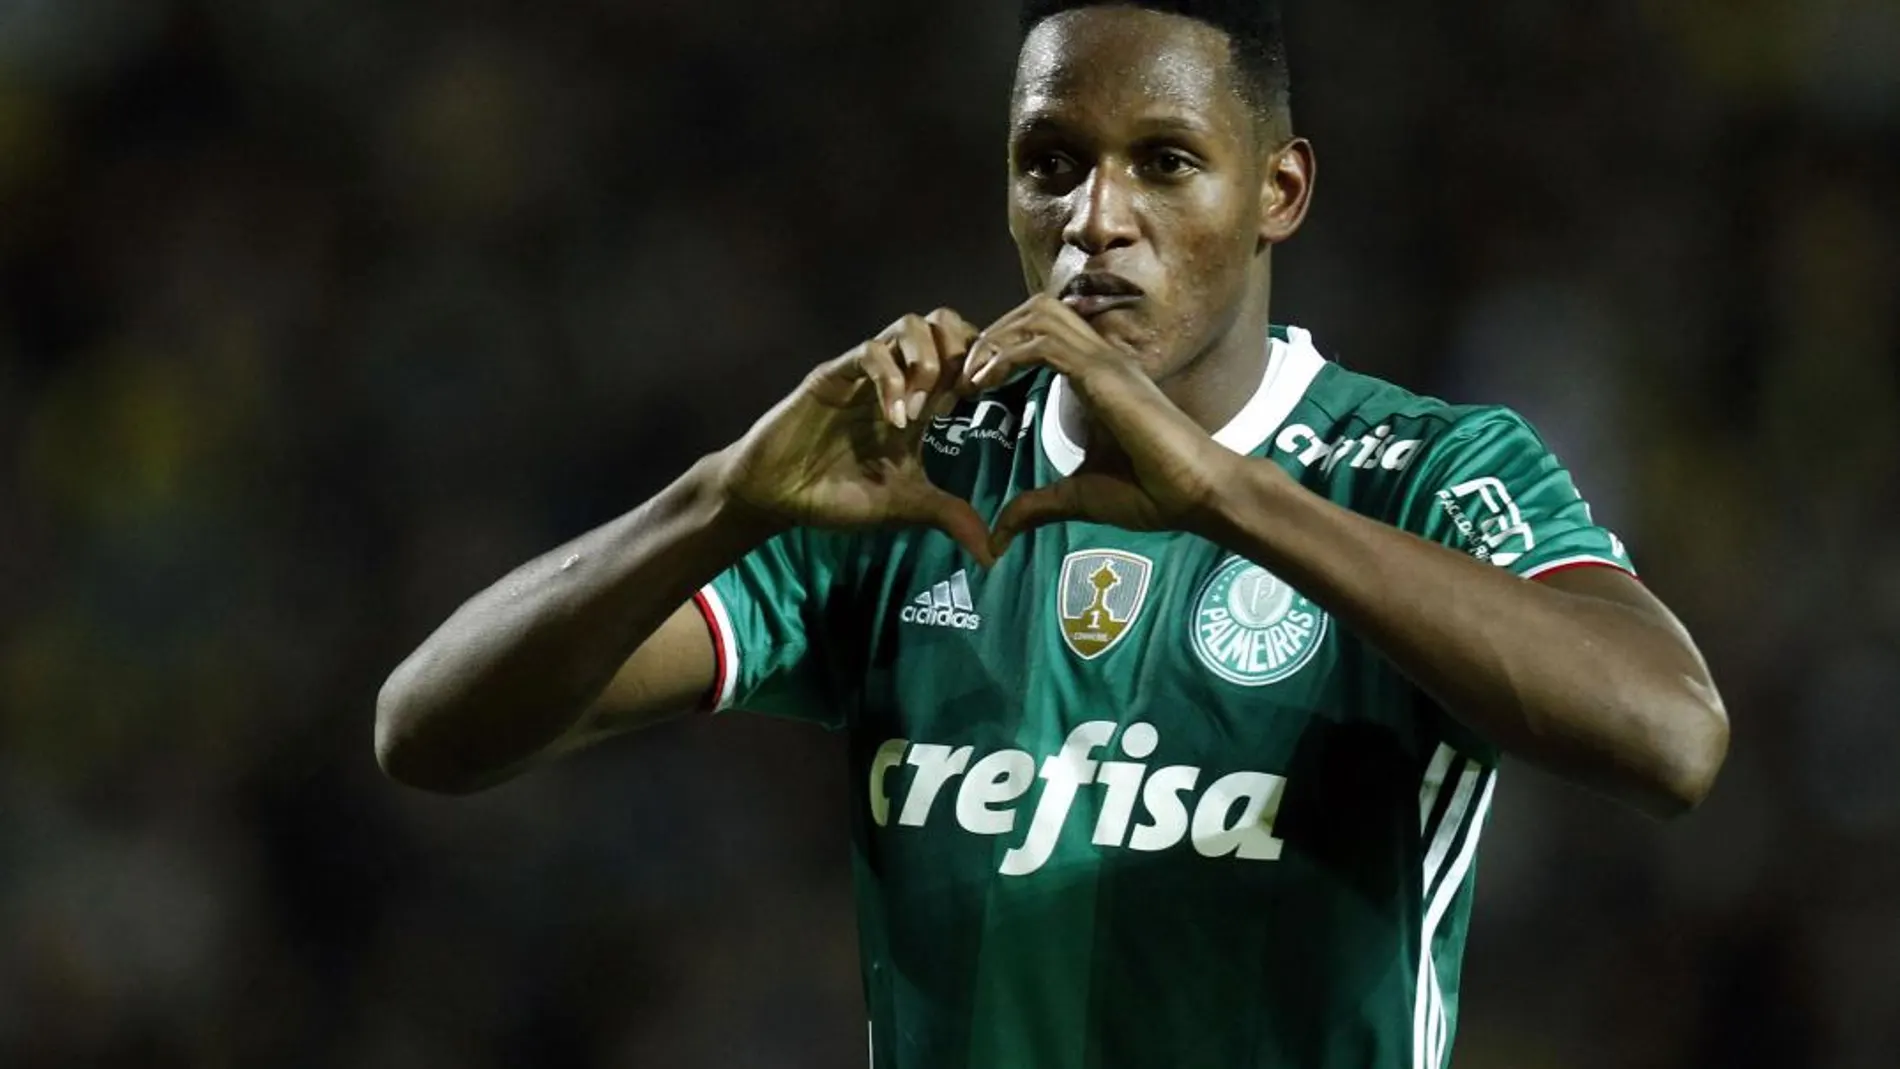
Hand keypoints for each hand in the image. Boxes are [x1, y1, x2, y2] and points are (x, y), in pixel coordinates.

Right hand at [716, 309, 996, 565]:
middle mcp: (898, 377)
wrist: (777, 496)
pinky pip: (870, 351)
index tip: (984, 401)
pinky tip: (892, 418)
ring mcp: (865, 371)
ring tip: (921, 411)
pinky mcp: (834, 374)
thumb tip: (992, 552)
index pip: (966, 354)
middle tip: (961, 395)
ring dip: (928, 362)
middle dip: (963, 351)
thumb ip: (949, 516)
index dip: (985, 367)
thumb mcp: (905, 506)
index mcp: (920, 401)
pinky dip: (890, 379)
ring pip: (912, 325)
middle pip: (945, 323)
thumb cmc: (837, 495)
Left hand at [960, 294, 1235, 558]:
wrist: (1198, 494)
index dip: (1001, 348)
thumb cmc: (1153, 493)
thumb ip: (1036, 507)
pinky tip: (984, 384)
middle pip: (1037, 309)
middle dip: (993, 332)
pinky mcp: (1103, 374)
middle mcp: (1101, 359)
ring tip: (969, 377)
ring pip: (1039, 316)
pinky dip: (1007, 355)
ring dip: (996, 339)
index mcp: (1097, 376)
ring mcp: (1105, 362)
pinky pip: (1045, 344)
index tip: (970, 386)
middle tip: (962, 374)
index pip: (1042, 333)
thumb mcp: (1078, 498)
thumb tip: (998, 536)